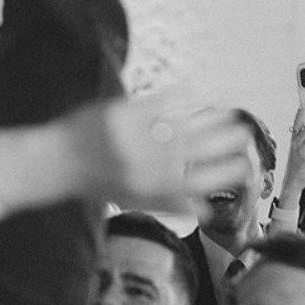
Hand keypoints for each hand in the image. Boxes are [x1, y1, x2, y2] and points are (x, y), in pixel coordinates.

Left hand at [78, 96, 251, 214]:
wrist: (59, 162)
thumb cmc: (97, 183)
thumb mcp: (133, 198)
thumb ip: (170, 202)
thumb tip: (205, 211)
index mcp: (152, 186)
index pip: (200, 182)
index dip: (226, 174)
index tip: (245, 166)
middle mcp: (148, 163)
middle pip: (199, 150)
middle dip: (226, 141)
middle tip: (244, 132)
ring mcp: (137, 138)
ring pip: (186, 126)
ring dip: (211, 119)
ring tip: (228, 113)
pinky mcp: (124, 114)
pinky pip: (160, 102)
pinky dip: (181, 96)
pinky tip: (196, 92)